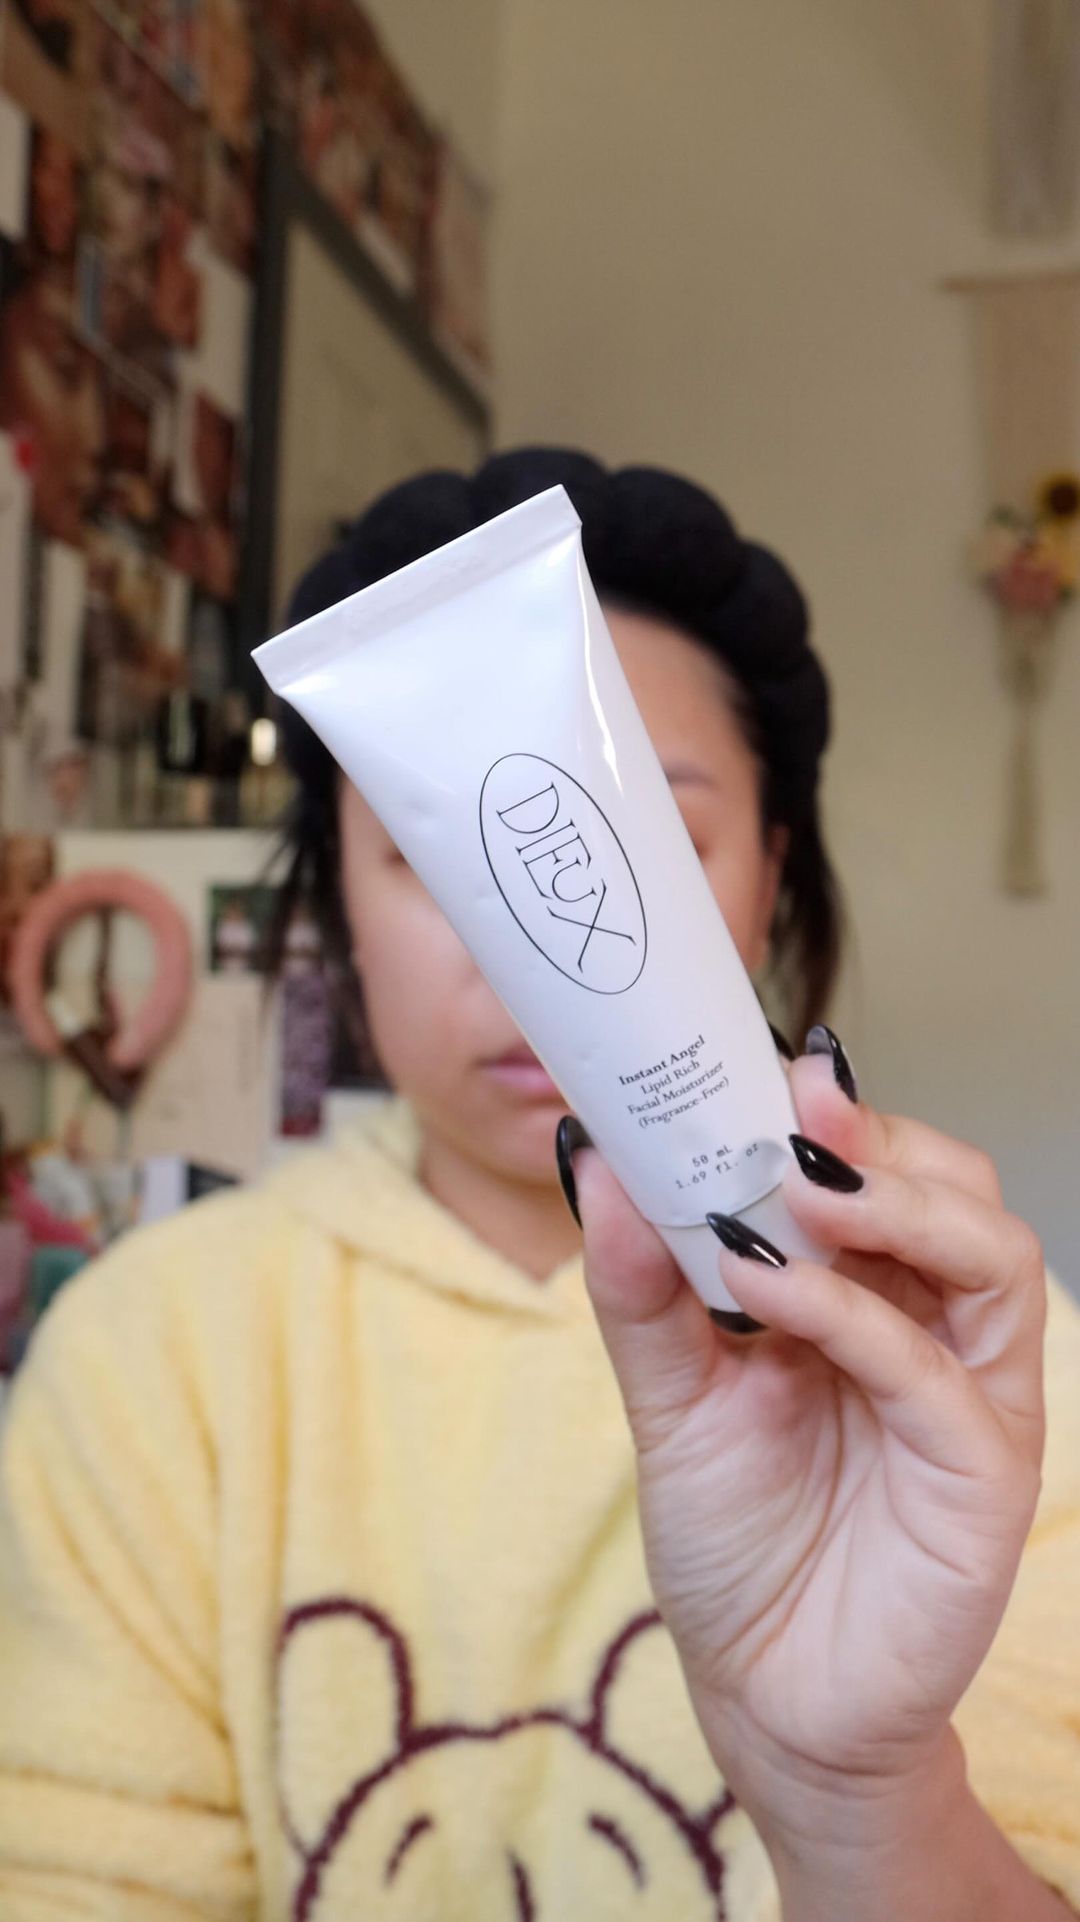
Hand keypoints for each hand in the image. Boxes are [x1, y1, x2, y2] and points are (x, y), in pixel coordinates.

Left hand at [574, 1046, 1045, 1847]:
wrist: (768, 1697)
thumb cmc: (735, 1539)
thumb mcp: (668, 1395)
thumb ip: (640, 1286)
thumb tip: (593, 1160)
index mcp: (865, 1293)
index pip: (877, 1166)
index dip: (827, 1110)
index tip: (749, 1063)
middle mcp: (930, 1327)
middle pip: (954, 1184)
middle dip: (875, 1134)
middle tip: (788, 1107)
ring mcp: (967, 1393)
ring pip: (987, 1249)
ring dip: (891, 1201)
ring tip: (793, 1188)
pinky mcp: (980, 1469)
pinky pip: (936, 1368)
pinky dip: (854, 1313)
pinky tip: (768, 1291)